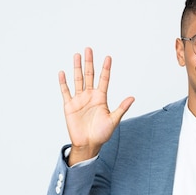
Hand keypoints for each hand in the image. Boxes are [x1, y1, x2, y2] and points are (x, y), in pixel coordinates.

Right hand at [59, 47, 133, 164]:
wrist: (88, 144)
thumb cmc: (102, 134)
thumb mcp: (113, 120)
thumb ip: (121, 108)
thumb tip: (132, 97)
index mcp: (101, 98)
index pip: (104, 80)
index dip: (106, 69)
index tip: (108, 57)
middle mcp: (90, 96)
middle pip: (89, 75)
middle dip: (89, 62)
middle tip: (88, 49)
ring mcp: (79, 100)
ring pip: (78, 80)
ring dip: (77, 68)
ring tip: (77, 55)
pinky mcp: (69, 106)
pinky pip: (66, 92)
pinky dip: (63, 82)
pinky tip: (63, 72)